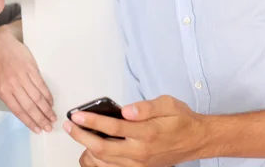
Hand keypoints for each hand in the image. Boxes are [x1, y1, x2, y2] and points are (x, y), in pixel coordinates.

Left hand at [0, 22, 55, 132]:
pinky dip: (47, 95)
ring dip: (47, 109)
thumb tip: (23, 109)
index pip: (18, 111)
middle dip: (41, 118)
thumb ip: (9, 95)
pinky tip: (50, 102)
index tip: (38, 129)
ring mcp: (22, 77)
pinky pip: (41, 85)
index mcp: (3, 91)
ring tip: (53, 117)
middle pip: (30, 106)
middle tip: (49, 126)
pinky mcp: (31, 68)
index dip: (29, 121)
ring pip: (37, 97)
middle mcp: (13, 85)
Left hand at [64, 95, 212, 166]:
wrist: (196, 140)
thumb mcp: (167, 104)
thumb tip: (126, 109)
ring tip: (77, 135)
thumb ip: (146, 107)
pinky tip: (90, 150)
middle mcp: (140, 151)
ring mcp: (139, 164)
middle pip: (102, 148)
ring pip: (104, 162)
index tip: (77, 115)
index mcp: (147, 132)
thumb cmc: (180, 120)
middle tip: (69, 125)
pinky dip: (97, 162)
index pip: (112, 127)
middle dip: (81, 136)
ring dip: (86, 149)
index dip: (91, 120)